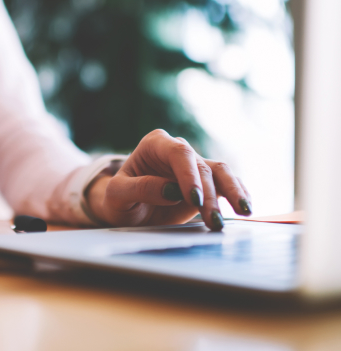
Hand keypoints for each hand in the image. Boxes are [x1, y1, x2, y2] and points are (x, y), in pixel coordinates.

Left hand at [86, 129, 251, 230]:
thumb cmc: (119, 198)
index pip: (178, 153)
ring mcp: (194, 165)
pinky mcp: (207, 183)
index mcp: (155, 144)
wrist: (127, 210)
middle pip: (201, 167)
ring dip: (232, 193)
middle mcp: (178, 150)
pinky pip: (228, 183)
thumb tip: (171, 190)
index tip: (192, 198)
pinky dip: (238, 194)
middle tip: (213, 220)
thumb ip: (140, 189)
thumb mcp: (118, 195)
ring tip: (243, 212)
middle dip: (209, 195)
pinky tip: (246, 208)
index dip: (189, 174)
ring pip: (221, 172)